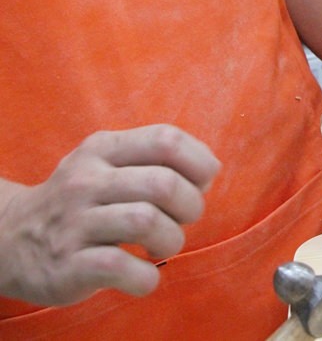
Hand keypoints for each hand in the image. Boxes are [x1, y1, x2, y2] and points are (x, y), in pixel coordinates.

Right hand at [0, 124, 220, 305]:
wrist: (8, 239)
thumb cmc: (82, 201)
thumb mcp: (107, 164)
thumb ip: (155, 160)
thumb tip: (207, 174)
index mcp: (103, 149)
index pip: (167, 140)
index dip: (199, 163)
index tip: (200, 184)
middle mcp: (86, 180)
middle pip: (164, 184)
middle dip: (190, 206)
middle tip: (181, 220)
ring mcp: (74, 223)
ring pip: (147, 222)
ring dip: (171, 240)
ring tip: (161, 246)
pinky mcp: (67, 265)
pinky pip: (122, 268)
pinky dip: (147, 277)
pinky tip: (142, 273)